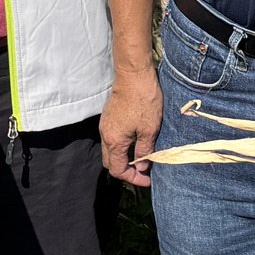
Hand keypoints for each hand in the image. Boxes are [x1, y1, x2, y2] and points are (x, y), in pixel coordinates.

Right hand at [101, 67, 162, 187]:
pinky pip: (112, 139)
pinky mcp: (109, 116)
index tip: (147, 180)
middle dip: (125, 171)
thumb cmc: (144, 100)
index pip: (118, 170)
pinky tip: (135, 143)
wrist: (134, 74)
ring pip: (110, 150)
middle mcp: (106, 135)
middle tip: (143, 173)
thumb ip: (144, 151)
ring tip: (141, 159)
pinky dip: (121, 147)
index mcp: (114, 141)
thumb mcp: (149, 130)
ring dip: (123, 158)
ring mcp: (105, 125)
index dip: (133, 179)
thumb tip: (142, 167)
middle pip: (110, 162)